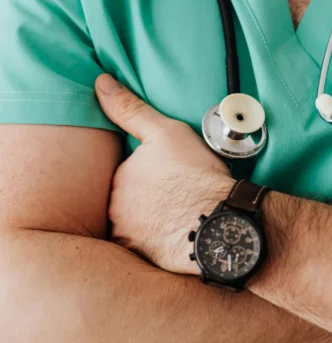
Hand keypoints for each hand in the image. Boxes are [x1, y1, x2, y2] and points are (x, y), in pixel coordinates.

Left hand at [96, 74, 234, 273]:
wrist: (220, 221)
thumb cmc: (197, 176)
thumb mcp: (166, 132)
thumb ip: (130, 110)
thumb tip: (101, 84)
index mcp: (120, 179)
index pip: (129, 174)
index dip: (153, 175)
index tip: (174, 177)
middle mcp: (116, 209)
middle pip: (130, 201)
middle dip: (149, 200)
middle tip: (179, 197)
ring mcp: (130, 237)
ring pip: (138, 225)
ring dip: (153, 222)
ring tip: (182, 217)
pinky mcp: (145, 259)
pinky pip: (147, 248)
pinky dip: (159, 242)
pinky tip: (179, 236)